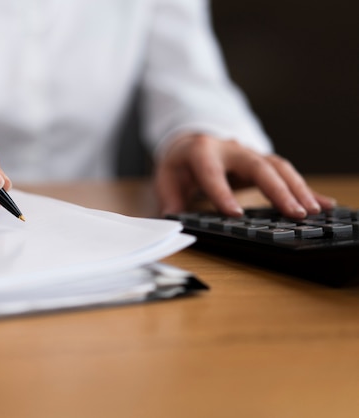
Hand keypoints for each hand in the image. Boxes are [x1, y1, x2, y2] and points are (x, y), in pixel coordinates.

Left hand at [154, 134, 335, 217]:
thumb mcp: (165, 176)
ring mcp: (250, 154)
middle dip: (276, 190)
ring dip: (297, 189)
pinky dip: (305, 189)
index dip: (222, 193)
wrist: (193, 141)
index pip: (212, 172)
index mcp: (202, 151)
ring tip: (312, 211)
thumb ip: (168, 197)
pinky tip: (324, 204)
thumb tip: (172, 216)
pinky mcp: (262, 162)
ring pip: (278, 167)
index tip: (234, 214)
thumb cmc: (180, 163)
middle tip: (293, 213)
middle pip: (257, 166)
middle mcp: (231, 149)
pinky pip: (286, 174)